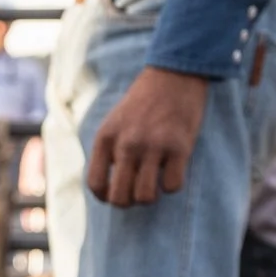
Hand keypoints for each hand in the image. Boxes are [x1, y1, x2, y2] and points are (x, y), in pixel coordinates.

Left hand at [87, 66, 210, 206]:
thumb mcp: (114, 122)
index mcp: (106, 138)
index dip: (105, 196)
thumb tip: (106, 190)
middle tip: (137, 190)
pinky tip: (173, 169)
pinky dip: (172, 184)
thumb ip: (108, 151)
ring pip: (145, 197)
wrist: (173, 74)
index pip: (95, 184)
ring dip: (150, 196)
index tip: (115, 192)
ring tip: (154, 181)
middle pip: (119, 198)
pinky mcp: (179, 146)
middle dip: (128, 201)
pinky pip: (172, 186)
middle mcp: (127, 143)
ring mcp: (153, 145)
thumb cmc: (143, 103)